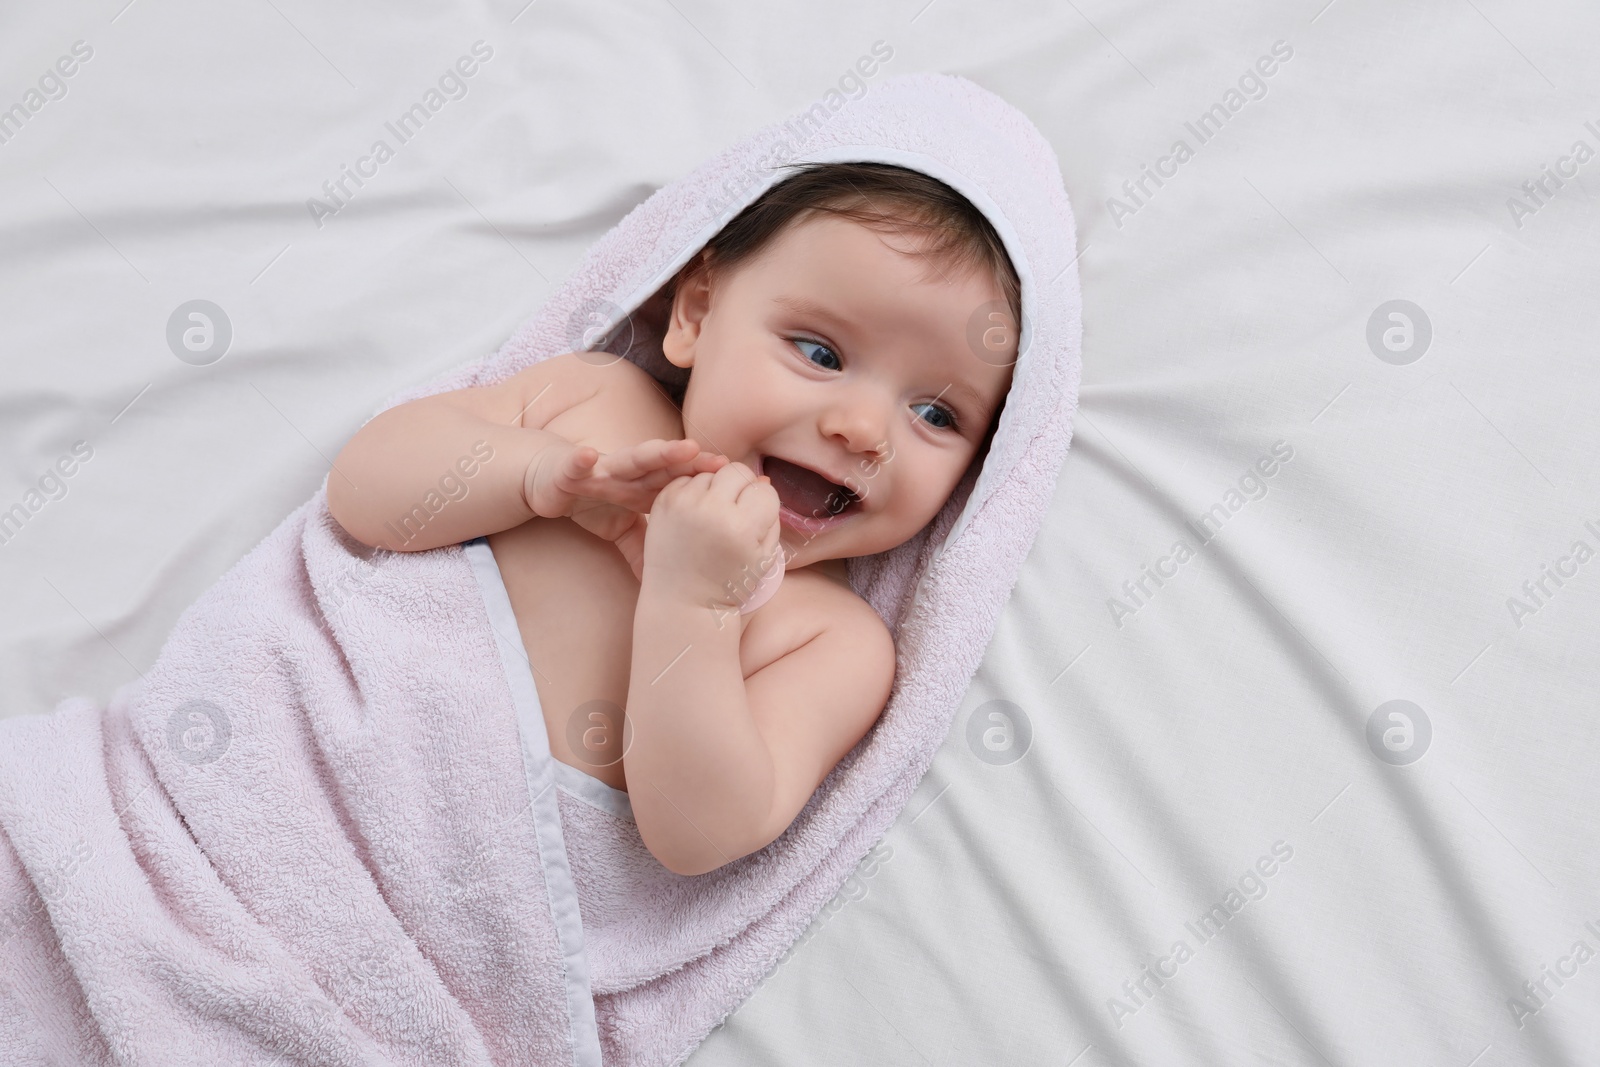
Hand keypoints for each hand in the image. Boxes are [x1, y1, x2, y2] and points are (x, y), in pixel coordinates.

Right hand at [524, 438, 727, 578]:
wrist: (552, 482)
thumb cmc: (593, 502)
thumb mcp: (624, 531)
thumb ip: (648, 548)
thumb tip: (670, 580)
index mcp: (647, 488)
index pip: (684, 485)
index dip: (708, 485)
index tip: (740, 488)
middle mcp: (632, 473)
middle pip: (668, 468)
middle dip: (695, 464)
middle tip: (723, 464)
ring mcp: (605, 468)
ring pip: (634, 459)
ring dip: (657, 453)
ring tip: (683, 449)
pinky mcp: (574, 470)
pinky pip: (578, 464)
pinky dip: (581, 460)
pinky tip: (588, 455)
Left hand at [640, 462, 781, 608]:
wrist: (682, 602)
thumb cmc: (728, 584)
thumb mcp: (763, 557)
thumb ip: (770, 517)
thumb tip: (763, 479)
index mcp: (740, 527)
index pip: (763, 491)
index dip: (763, 505)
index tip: (755, 523)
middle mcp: (711, 511)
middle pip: (738, 471)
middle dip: (742, 488)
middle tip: (735, 513)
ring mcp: (684, 504)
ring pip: (712, 473)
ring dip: (717, 489)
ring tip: (712, 518)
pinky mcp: (663, 502)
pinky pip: (687, 479)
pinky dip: (694, 491)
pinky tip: (695, 515)